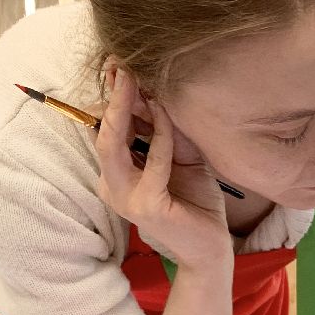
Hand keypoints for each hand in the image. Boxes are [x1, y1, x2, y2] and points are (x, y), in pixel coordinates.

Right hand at [95, 68, 232, 272]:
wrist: (211, 249)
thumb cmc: (197, 205)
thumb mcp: (181, 161)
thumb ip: (166, 134)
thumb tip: (156, 95)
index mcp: (117, 176)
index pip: (107, 132)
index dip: (112, 100)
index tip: (119, 67)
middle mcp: (113, 186)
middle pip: (104, 134)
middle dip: (113, 98)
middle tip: (121, 65)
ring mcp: (126, 199)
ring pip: (115, 146)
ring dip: (127, 110)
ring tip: (137, 79)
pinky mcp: (147, 207)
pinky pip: (152, 163)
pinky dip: (161, 137)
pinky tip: (168, 116)